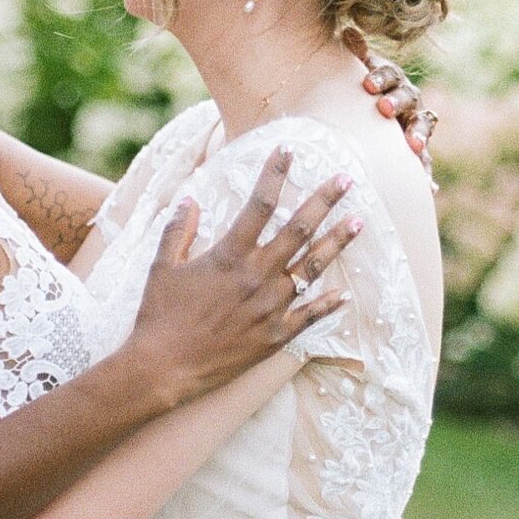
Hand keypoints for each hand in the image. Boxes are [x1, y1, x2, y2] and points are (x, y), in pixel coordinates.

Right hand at [128, 146, 360, 406]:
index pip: (260, 203)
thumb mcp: (162, 266)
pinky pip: (309, 317)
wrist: (163, 368)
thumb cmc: (159, 315)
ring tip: (359, 222)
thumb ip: (178, 230)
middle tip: (346, 180)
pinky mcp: (275, 336)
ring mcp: (270, 307)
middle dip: (324, 201)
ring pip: (313, 268)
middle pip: (299, 229)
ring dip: (337, 243)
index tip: (289, 150)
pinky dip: (329, 304)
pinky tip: (345, 293)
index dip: (275, 173)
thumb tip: (189, 199)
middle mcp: (257, 276)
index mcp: (230, 255)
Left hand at [344, 29, 435, 170]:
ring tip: (414, 147)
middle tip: (383, 109)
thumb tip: (350, 31)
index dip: (380, 78)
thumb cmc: (363, 95)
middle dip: (397, 102)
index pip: (390, 75)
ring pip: (421, 128)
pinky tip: (429, 187)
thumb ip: (357, 56)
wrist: (377, 119)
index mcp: (393, 81)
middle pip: (408, 98)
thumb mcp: (358, 74)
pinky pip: (424, 161)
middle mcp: (409, 101)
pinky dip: (426, 173)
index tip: (367, 84)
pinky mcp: (418, 150)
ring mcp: (416, 125)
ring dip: (418, 135)